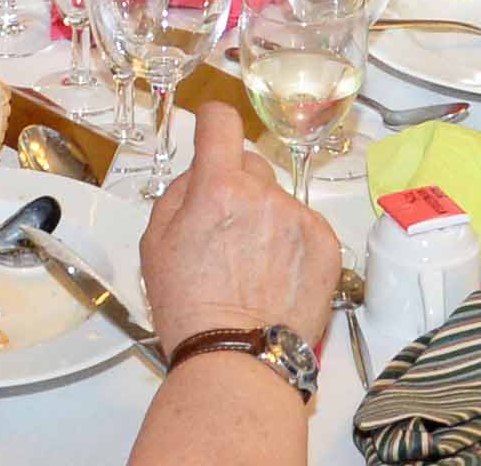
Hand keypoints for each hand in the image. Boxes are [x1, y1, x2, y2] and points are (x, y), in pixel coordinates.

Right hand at [139, 102, 341, 348]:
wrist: (237, 359)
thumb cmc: (190, 309)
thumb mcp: (155, 243)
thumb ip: (177, 193)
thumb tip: (198, 171)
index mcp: (217, 187)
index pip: (220, 122)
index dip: (212, 121)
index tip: (210, 128)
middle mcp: (264, 194)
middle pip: (250, 164)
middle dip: (235, 185)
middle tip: (224, 229)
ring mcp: (300, 219)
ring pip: (278, 198)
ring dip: (265, 217)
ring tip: (251, 265)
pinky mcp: (326, 245)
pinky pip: (304, 225)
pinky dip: (292, 241)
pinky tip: (275, 274)